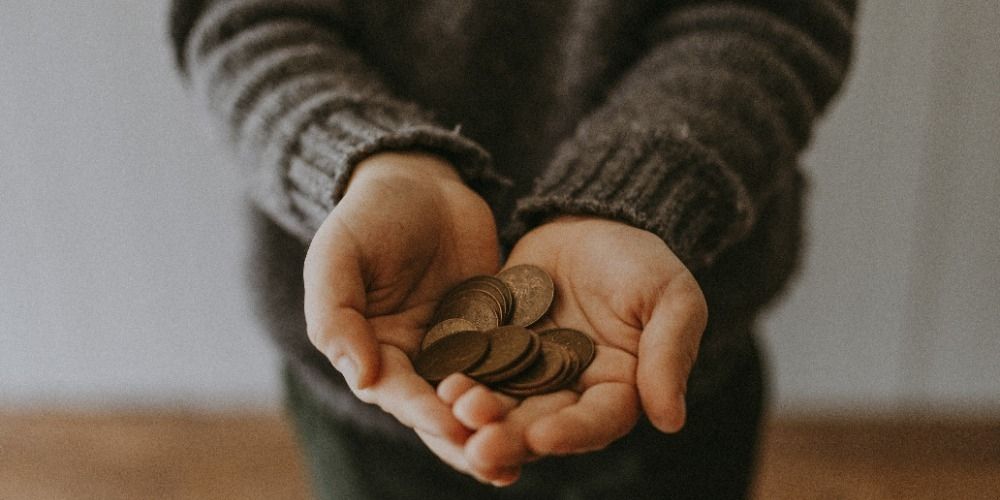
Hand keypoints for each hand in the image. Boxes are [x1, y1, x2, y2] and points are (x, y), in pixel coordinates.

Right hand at [302, 152, 508, 478]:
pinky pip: (512, 363)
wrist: (420, 181)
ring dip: (502, 426)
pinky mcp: (496, 331)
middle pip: (441, 411)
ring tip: (531, 452)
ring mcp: (459, 348)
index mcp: (373, 351)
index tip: (452, 425)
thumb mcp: (338, 255)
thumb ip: (337, 314)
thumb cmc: (368, 215)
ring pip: (481, 397)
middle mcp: (416, 361)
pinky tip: (558, 406)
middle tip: (499, 463)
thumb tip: (362, 377)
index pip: (397, 393)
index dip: (423, 412)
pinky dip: (529, 387)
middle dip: (468, 438)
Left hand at [447, 216, 706, 481]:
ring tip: (454, 410)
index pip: (596, 421)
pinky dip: (456, 377)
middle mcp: (568, 392)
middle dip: (510, 437)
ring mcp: (525, 372)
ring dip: (477, 415)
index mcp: (617, 389)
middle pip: (539, 424)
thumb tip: (670, 420)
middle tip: (480, 446)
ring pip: (500, 404)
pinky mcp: (491, 348)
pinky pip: (472, 367)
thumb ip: (669, 353)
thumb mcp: (671, 297)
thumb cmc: (640, 261)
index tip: (542, 437)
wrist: (588, 222)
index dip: (571, 433)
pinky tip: (437, 382)